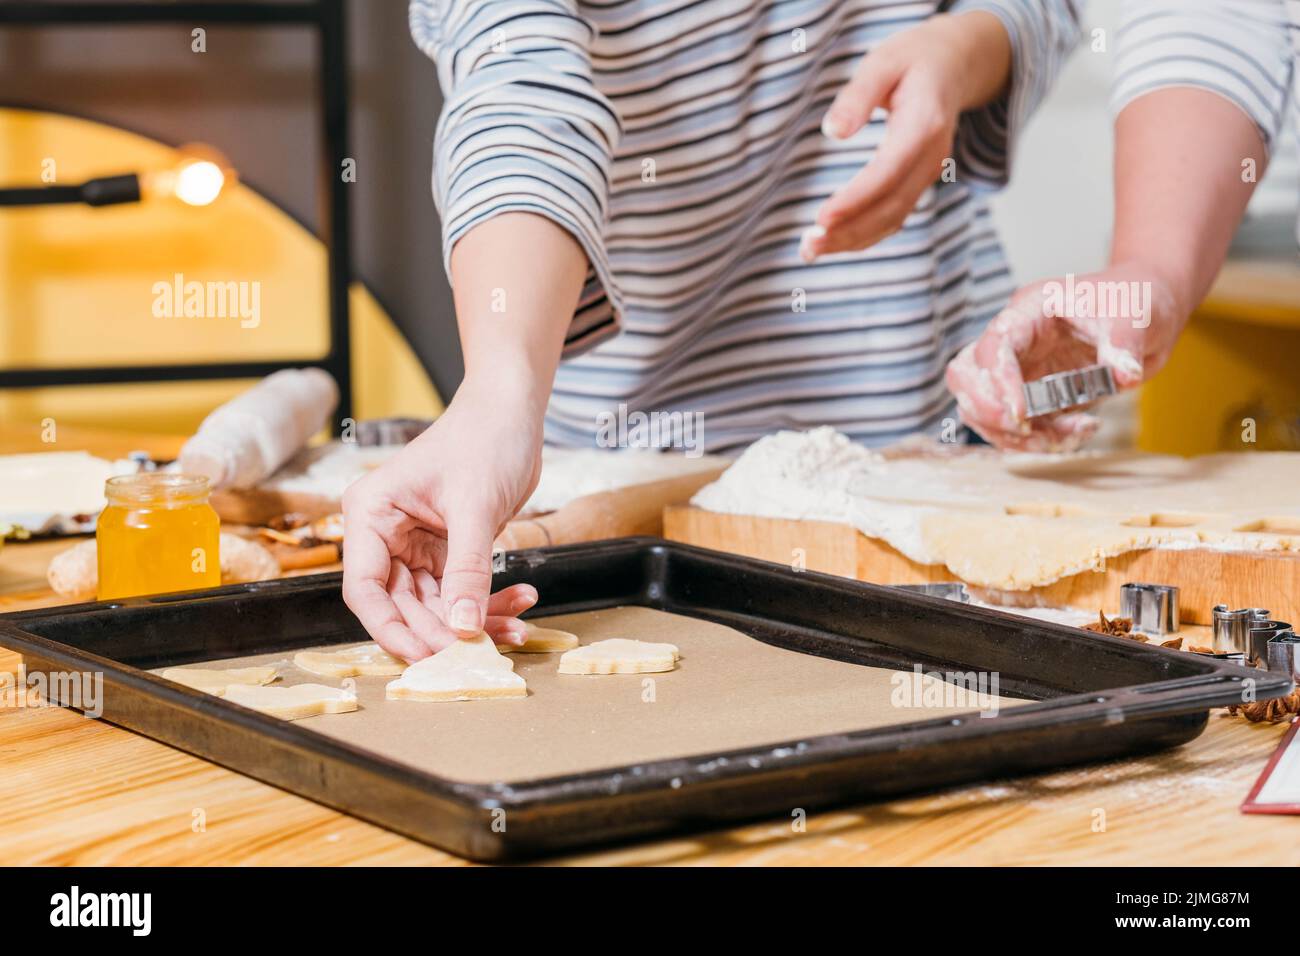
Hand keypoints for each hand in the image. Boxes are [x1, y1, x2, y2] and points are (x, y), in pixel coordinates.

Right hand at [341, 377, 542, 660]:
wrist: (513, 412)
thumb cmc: (485, 439)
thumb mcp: (475, 507)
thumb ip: (467, 570)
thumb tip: (462, 628)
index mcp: (371, 515)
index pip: (365, 588)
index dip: (391, 628)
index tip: (426, 656)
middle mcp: (385, 534)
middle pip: (402, 605)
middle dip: (442, 631)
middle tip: (481, 652)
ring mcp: (415, 545)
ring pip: (435, 605)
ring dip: (474, 621)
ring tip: (517, 627)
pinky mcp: (446, 550)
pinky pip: (460, 591)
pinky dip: (489, 602)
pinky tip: (522, 601)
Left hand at [800, 11, 1010, 260]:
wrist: (953, 64)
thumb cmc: (912, 60)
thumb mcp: (882, 62)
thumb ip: (858, 95)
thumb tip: (832, 132)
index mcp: (924, 124)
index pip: (888, 172)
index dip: (856, 200)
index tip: (822, 218)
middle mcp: (931, 157)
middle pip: (891, 206)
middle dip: (849, 231)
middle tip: (808, 246)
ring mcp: (928, 173)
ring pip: (893, 219)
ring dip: (853, 240)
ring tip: (811, 250)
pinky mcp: (918, 182)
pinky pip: (893, 216)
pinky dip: (864, 234)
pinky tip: (833, 242)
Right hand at [945, 264, 1186, 450]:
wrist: (1149, 315)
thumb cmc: (1135, 298)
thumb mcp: (1134, 314)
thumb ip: (1124, 344)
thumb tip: (1124, 376)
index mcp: (1030, 311)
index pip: (994, 345)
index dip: (998, 381)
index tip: (1021, 414)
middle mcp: (1015, 342)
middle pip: (965, 376)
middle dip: (986, 411)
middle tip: (1024, 429)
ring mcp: (1020, 371)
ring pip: (982, 409)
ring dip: (1016, 436)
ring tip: (1068, 436)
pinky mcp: (1033, 397)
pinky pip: (1015, 428)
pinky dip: (1039, 441)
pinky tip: (1078, 433)